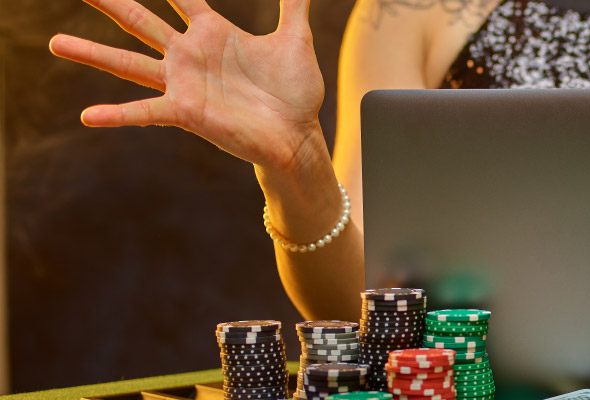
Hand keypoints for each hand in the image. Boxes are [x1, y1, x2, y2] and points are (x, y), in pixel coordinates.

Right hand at [49, 0, 323, 170]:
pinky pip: (145, 112)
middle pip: (140, 21)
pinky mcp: (186, 113)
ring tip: (56, 42)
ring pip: (128, 62)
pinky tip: (87, 116)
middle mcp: (190, 55)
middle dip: (111, 2)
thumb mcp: (295, 39)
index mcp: (213, 32)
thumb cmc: (295, 92)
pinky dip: (117, 115)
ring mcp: (184, 84)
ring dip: (92, 53)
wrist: (298, 136)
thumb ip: (294, 6)